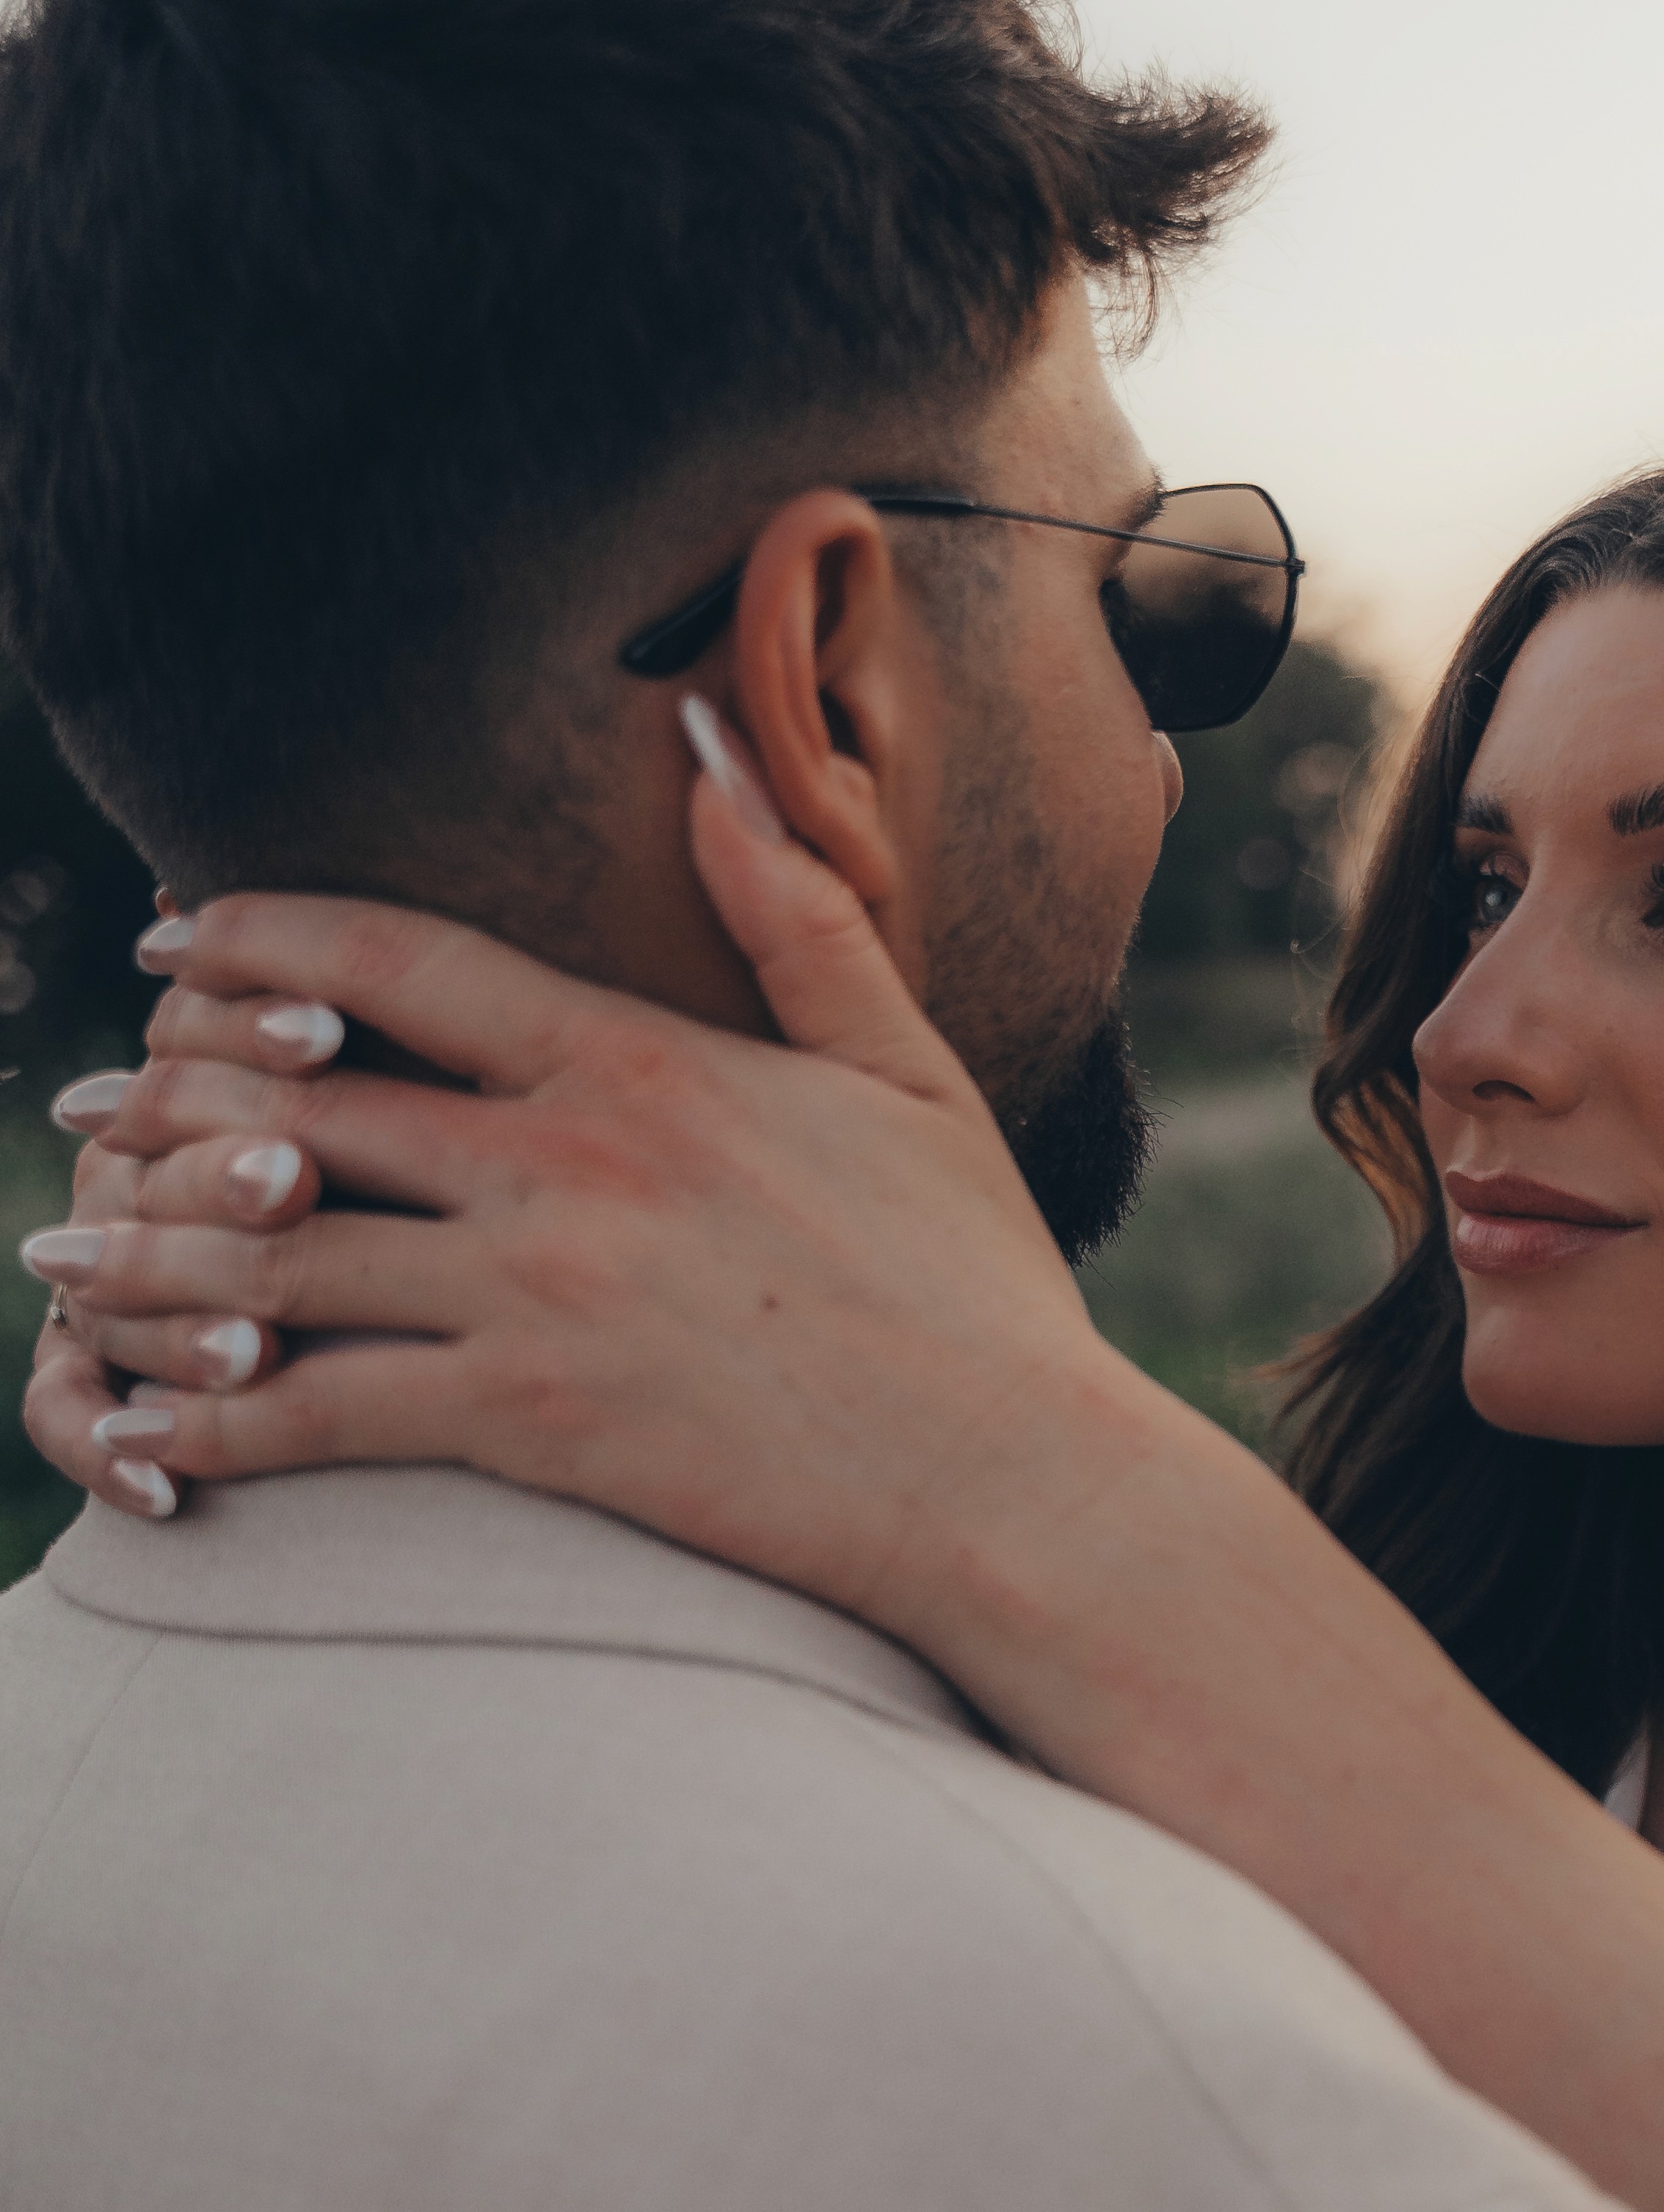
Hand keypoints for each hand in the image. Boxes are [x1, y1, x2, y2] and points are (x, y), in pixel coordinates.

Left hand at [17, 762, 1131, 1637]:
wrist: (1020, 1477)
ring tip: (60, 1262)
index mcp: (641, 1064)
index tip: (171, 944)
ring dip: (143, 1260)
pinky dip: (212, 1423)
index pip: (398, 963)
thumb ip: (794, 907)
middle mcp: (566, 1164)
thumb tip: (713, 734)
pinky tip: (138, 1436)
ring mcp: (539, 1297)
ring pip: (274, 1256)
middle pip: (294, 1105)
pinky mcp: (531, 1428)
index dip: (258, 940)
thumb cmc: (977, 1285)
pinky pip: (321, 1416)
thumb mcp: (903, 1067)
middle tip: (81, 1116)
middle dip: (158, 1103)